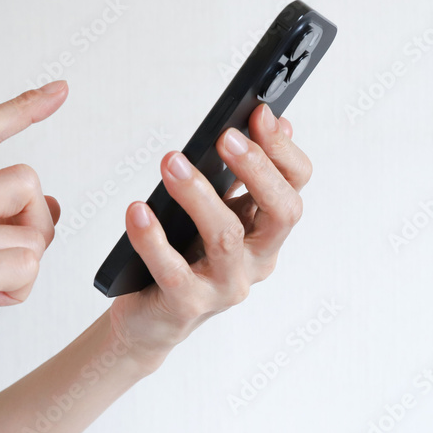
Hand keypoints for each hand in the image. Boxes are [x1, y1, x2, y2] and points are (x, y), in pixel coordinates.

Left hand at [108, 103, 310, 370]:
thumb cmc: (185, 256)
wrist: (150, 319)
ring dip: (199, 195)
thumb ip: (244, 174)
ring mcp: (226, 286)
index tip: (259, 114)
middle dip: (258, 170)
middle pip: (282, 212)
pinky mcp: (188, 305)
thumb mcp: (219, 211)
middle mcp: (258, 259)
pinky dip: (153, 239)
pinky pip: (174, 271)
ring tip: (171, 162)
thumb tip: (274, 122)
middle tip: (225, 136)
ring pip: (227, 238)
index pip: (295, 187)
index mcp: (267, 231)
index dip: (283, 150)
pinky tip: (137, 211)